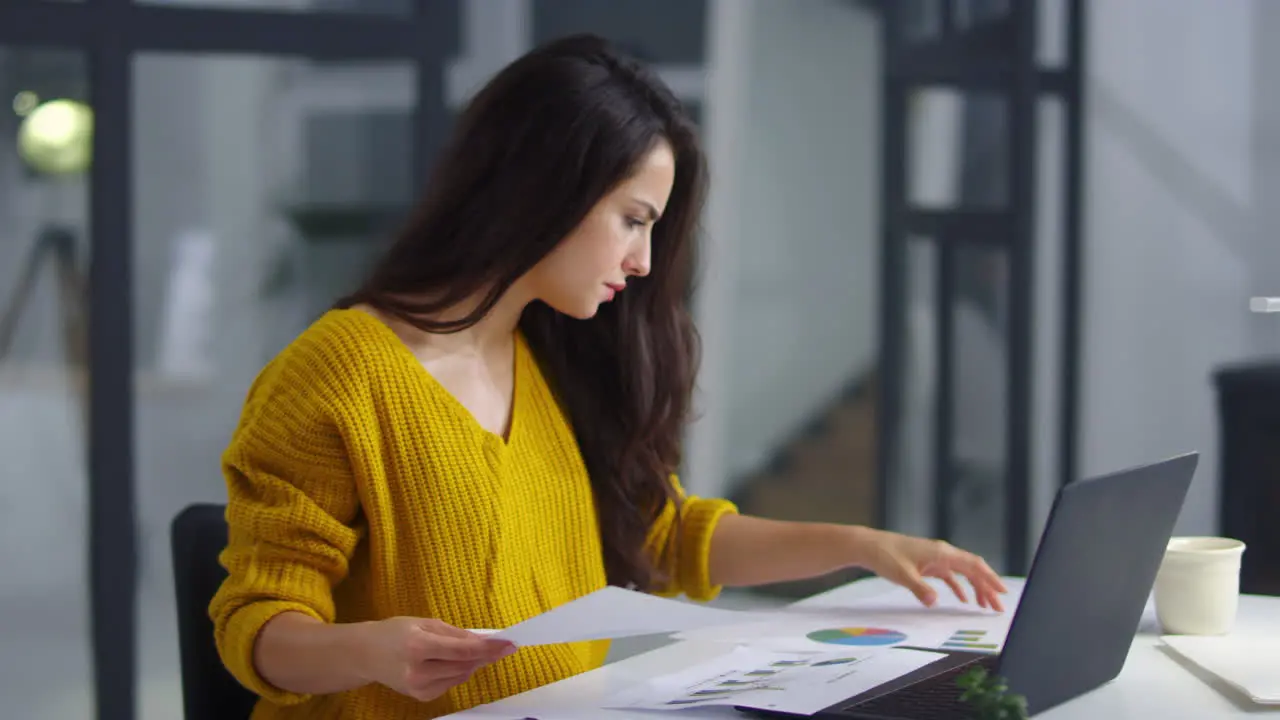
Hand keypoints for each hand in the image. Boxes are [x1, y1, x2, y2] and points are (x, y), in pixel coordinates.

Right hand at [358, 617, 516, 701]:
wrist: (366, 654)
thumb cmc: (394, 632)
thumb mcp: (424, 623)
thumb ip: (455, 633)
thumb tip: (483, 640)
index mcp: (418, 646)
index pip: (463, 650)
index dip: (489, 648)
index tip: (509, 644)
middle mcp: (418, 671)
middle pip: (465, 665)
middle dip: (484, 655)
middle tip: (499, 644)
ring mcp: (419, 688)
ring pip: (461, 675)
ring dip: (471, 662)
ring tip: (467, 649)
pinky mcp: (421, 697)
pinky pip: (451, 683)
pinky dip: (457, 672)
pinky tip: (448, 662)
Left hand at [859, 530, 1008, 610]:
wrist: (869, 546)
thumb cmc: (885, 556)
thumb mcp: (903, 574)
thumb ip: (920, 589)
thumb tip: (934, 602)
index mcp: (942, 553)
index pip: (974, 565)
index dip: (990, 578)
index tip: (1003, 592)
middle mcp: (942, 553)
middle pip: (973, 570)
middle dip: (987, 588)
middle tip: (997, 607)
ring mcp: (935, 558)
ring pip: (963, 573)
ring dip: (976, 588)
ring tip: (984, 606)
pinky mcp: (928, 564)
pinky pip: (950, 576)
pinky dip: (959, 587)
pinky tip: (964, 599)